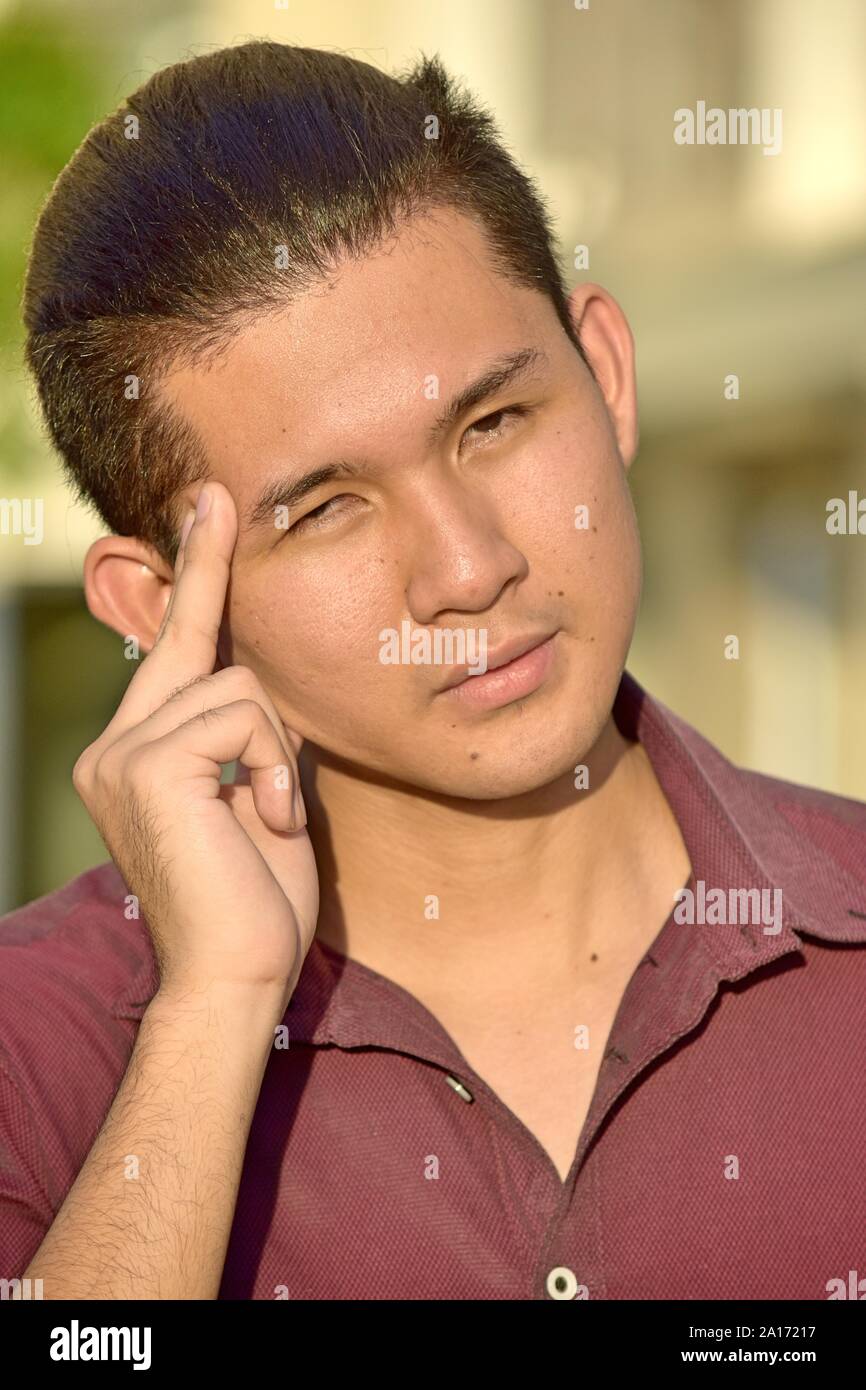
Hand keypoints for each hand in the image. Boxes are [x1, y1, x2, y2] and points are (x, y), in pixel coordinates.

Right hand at [73, 482, 318, 1014]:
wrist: (238, 977)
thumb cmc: (259, 899)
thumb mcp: (257, 797)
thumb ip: (246, 736)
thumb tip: (259, 678)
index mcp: (139, 755)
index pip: (171, 654)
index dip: (191, 583)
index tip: (205, 515)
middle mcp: (114, 747)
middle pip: (184, 637)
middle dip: (206, 566)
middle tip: (215, 495)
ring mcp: (120, 754)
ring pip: (237, 685)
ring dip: (277, 751)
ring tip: (270, 816)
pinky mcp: (145, 765)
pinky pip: (240, 714)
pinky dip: (273, 766)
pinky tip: (264, 819)